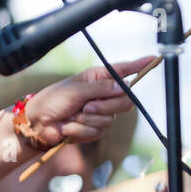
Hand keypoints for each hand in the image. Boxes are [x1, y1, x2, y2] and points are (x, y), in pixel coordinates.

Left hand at [23, 57, 150, 146]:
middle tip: (86, 106)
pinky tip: (68, 126)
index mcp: (97, 79)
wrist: (37, 123)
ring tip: (72, 116)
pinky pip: (98, 132)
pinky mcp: (94, 129)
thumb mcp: (74, 91)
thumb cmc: (52, 100)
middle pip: (125, 101)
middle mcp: (102, 94)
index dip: (138, 66)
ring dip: (87, 119)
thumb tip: (122, 86)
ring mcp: (100, 113)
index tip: (153, 59)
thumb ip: (99, 89)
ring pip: (110, 119)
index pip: (123, 71)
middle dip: (105, 106)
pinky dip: (80, 130)